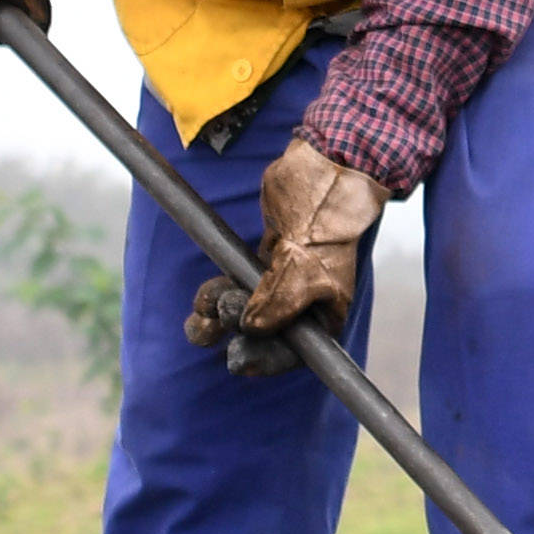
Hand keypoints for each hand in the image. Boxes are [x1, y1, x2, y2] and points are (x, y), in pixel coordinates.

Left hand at [215, 136, 388, 353]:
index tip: (238, 360)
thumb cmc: (323, 222)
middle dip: (235, 332)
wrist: (321, 173)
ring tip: (211, 296)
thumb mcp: (301, 270)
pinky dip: (218, 292)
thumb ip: (275, 306)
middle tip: (216, 320)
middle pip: (263, 337)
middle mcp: (302, 304)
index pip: (295, 352)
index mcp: (323, 313)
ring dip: (220, 310)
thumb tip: (250, 330)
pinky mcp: (261, 264)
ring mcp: (280, 284)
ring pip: (243, 313)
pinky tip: (210, 289)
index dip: (266, 360)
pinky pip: (235, 289)